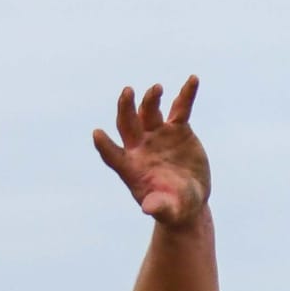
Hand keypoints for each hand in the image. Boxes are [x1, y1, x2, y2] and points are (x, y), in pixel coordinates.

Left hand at [91, 76, 208, 227]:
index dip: (104, 146)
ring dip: (151, 99)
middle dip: (125, 108)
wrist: (189, 199)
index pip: (113, 155)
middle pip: (127, 123)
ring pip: (149, 111)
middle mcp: (140, 147)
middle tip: (127, 93)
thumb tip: (148, 208)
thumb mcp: (168, 211)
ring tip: (156, 89)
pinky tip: (193, 80)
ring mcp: (157, 134)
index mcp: (131, 167)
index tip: (96, 134)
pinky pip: (180, 108)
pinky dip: (186, 94)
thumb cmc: (174, 208)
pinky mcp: (177, 129)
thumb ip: (158, 207)